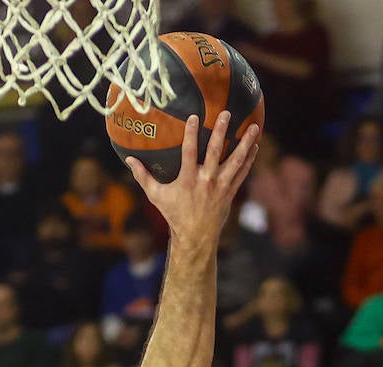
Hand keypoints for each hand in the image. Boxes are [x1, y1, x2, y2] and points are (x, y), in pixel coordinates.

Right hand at [125, 111, 258, 244]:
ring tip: (254, 127)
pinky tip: (255, 145)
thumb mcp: (156, 196)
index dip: (191, 134)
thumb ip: (143, 176)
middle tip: (226, 114)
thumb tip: (128, 160)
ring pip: (235, 161)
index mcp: (187, 180)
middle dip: (220, 132)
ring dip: (245, 143)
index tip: (194, 117)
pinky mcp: (229, 192)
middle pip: (215, 152)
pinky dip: (249, 159)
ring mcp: (220, 187)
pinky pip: (242, 173)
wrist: (195, 237)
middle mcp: (205, 181)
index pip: (188, 152)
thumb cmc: (174, 214)